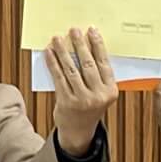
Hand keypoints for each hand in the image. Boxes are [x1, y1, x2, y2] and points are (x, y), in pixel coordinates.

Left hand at [44, 27, 117, 151]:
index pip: (104, 63)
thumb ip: (98, 75)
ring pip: (71, 69)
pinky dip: (53, 63)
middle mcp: (98, 96)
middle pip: (87, 64)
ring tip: (57, 39)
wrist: (79, 131)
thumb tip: (86, 46)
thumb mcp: (101, 93)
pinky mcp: (66, 102)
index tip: (91, 30)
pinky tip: (49, 53)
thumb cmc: (90, 107)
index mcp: (111, 91)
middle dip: (80, 44)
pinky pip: (58, 77)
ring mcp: (82, 100)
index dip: (97, 45)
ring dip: (63, 51)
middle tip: (74, 30)